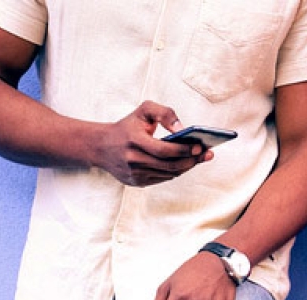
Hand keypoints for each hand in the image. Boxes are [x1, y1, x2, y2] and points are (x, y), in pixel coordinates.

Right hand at [93, 101, 210, 186]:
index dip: (184, 150)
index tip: (200, 146)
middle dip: (192, 160)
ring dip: (186, 166)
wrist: (100, 146)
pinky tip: (184, 163)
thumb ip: (165, 113)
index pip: (164, 150)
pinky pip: (163, 178)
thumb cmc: (127, 126)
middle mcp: (132, 159)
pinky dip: (175, 171)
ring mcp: (134, 173)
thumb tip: (183, 129)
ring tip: (198, 158)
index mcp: (133, 140)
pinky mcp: (136, 182)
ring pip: (169, 174)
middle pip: (170, 165)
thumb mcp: (143, 111)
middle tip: (206, 154)